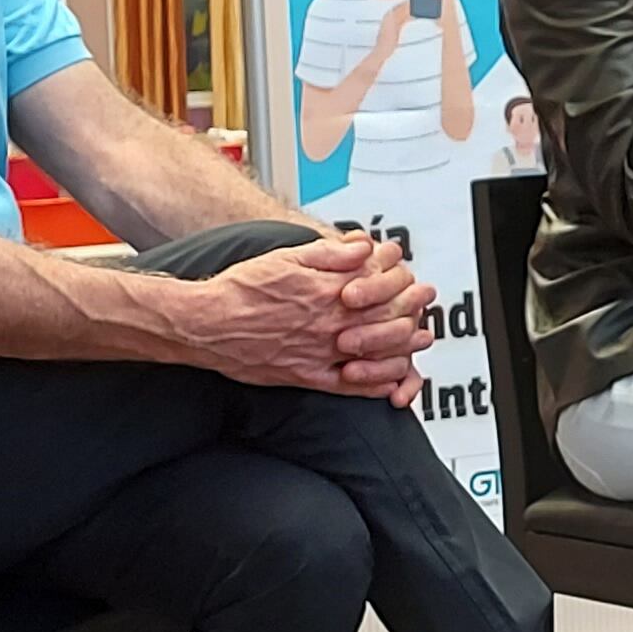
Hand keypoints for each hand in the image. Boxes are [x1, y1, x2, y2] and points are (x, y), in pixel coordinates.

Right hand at [198, 235, 431, 396]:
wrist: (206, 324)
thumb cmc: (240, 289)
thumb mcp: (286, 257)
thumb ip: (330, 253)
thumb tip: (365, 246)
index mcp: (326, 290)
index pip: (378, 285)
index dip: (400, 280)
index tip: (411, 275)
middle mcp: (328, 322)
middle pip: (384, 317)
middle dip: (411, 308)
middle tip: (426, 302)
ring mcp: (320, 352)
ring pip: (375, 352)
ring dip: (403, 345)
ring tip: (419, 339)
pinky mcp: (307, 376)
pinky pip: (351, 385)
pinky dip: (375, 383)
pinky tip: (389, 380)